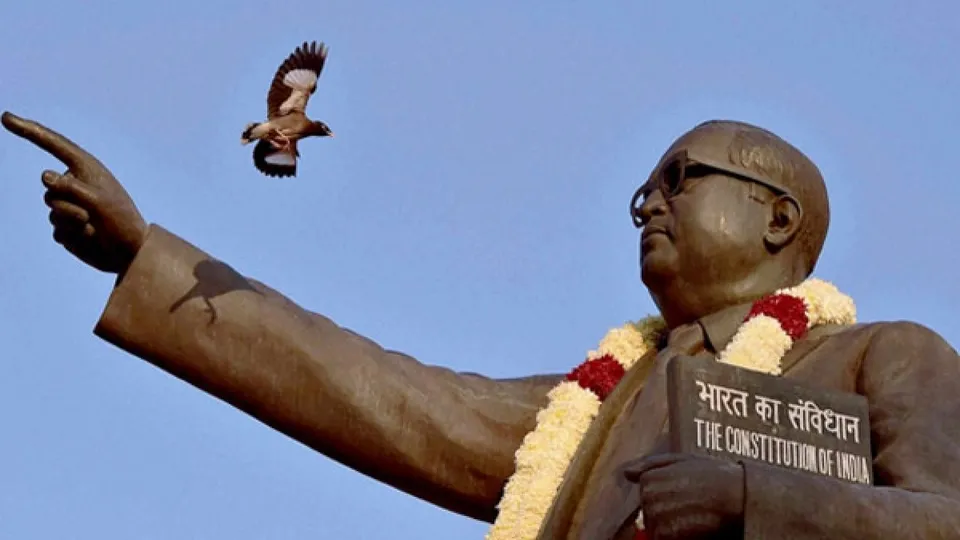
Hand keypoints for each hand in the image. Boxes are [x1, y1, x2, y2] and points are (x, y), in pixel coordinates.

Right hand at [2, 111, 147, 273]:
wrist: (131, 252)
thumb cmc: (122, 222)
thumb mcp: (99, 201)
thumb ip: (72, 187)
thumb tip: (44, 176)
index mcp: (86, 169)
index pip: (53, 145)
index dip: (29, 130)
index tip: (6, 118)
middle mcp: (75, 184)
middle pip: (50, 189)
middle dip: (69, 205)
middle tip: (92, 215)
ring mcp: (69, 206)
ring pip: (52, 211)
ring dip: (72, 221)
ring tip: (94, 226)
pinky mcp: (67, 227)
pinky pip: (57, 230)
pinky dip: (73, 236)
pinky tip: (91, 237)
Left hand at [624, 453, 744, 539]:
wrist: (737, 496)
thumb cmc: (713, 475)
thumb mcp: (682, 459)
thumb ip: (650, 465)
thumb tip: (626, 473)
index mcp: (648, 479)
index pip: (646, 494)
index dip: (667, 494)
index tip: (685, 491)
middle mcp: (648, 497)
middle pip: (648, 512)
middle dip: (666, 510)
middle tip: (691, 504)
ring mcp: (656, 517)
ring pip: (655, 527)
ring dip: (671, 524)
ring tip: (694, 514)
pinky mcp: (666, 534)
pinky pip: (663, 538)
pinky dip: (677, 535)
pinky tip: (694, 525)